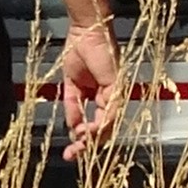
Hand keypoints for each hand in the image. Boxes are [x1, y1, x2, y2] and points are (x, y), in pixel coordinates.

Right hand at [50, 19, 121, 160]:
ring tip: (78, 146)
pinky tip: (87, 131)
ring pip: (109, 124)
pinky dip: (101, 123)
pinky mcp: (118, 86)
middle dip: (87, 144)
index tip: (70, 150)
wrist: (84, 32)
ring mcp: (116, 92)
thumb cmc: (78, 51)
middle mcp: (111, 97)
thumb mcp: (71, 86)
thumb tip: (73, 127)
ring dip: (93, 138)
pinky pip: (112, 111)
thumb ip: (73, 106)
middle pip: (104, 128)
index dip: (83, 138)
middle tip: (72, 156)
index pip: (95, 123)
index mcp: (100, 96)